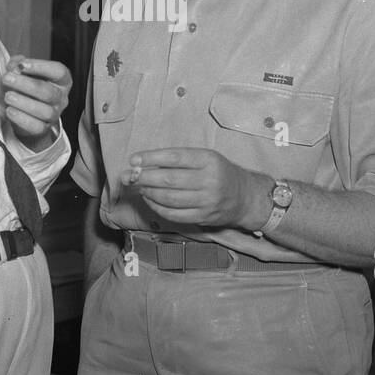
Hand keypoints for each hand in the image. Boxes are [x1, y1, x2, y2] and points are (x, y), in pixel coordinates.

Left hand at [0, 56, 70, 148]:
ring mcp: (54, 114)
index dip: (41, 67)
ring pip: (44, 111)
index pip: (58, 71)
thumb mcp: (24, 72)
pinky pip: (36, 126)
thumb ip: (18, 64)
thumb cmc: (27, 88)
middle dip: (26, 84)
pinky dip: (21, 118)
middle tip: (7, 78)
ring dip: (23, 102)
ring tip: (8, 96)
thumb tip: (13, 66)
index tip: (22, 65)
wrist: (27, 113)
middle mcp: (61, 97)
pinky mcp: (44, 128)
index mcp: (61, 80)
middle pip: (48, 92)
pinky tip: (10, 110)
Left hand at [120, 147, 268, 228]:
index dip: (150, 158)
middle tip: (130, 176)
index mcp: (209, 160)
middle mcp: (209, 180)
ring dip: (148, 193)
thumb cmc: (219, 173)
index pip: (174, 157)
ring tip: (139, 187)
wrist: (244, 197)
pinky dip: (157, 207)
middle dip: (144, 178)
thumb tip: (143, 164)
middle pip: (168, 180)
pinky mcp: (203, 217)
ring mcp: (207, 201)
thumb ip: (179, 160)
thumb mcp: (205, 158)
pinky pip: (173, 214)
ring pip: (168, 198)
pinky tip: (150, 200)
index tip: (134, 159)